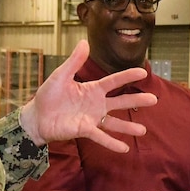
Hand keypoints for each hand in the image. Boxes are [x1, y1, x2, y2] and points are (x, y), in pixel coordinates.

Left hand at [20, 40, 156, 153]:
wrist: (36, 117)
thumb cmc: (48, 95)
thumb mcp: (60, 76)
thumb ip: (74, 61)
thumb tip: (85, 42)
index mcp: (92, 89)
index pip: (113, 81)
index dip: (127, 76)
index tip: (142, 72)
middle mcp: (96, 104)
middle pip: (120, 101)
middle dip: (136, 101)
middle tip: (153, 100)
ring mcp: (91, 118)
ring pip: (114, 123)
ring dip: (128, 127)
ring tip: (143, 131)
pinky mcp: (84, 130)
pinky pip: (101, 137)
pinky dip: (112, 143)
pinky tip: (125, 148)